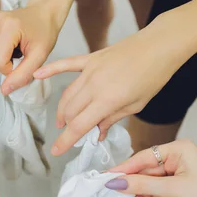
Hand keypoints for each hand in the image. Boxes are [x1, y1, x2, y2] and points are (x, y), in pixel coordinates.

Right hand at [0, 1, 61, 94]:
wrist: (43, 13)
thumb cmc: (45, 33)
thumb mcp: (39, 56)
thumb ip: (23, 75)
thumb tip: (4, 91)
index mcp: (8, 27)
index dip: (9, 69)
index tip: (23, 60)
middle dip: (2, 66)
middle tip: (18, 57)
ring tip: (13, 50)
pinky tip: (7, 45)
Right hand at [34, 19, 186, 154]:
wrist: (160, 45)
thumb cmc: (154, 76)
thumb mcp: (136, 105)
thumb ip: (112, 119)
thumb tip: (97, 133)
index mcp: (108, 100)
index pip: (79, 125)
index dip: (66, 141)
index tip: (57, 151)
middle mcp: (94, 85)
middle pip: (70, 111)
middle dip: (67, 126)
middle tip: (72, 134)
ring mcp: (90, 70)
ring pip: (67, 94)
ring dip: (63, 110)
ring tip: (63, 120)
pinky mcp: (90, 58)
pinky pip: (66, 65)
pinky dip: (50, 70)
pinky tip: (36, 74)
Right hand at [107, 140, 196, 196]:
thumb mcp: (173, 190)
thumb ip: (142, 185)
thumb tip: (114, 182)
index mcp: (177, 149)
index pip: (142, 158)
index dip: (123, 170)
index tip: (105, 180)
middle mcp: (177, 157)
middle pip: (145, 173)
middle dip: (135, 191)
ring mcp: (179, 172)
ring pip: (151, 185)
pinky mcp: (182, 187)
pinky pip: (159, 192)